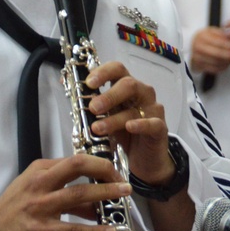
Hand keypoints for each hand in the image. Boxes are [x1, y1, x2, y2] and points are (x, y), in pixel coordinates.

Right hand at [0, 154, 130, 230]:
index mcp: (41, 169)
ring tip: (123, 196)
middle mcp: (41, 183)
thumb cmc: (14, 207)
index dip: (99, 163)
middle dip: (105, 169)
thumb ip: (63, 187)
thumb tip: (95, 198)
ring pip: (79, 194)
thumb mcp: (35, 187)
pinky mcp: (41, 229)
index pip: (75, 159)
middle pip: (78, 166)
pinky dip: (95, 230)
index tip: (115, 171)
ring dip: (105, 194)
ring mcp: (41, 206)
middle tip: (122, 179)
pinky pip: (73, 229)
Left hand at [85, 61, 173, 185]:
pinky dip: (140, 124)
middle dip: (108, 95)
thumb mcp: (105, 118)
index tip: (88, 83)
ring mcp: (153, 110)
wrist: (143, 160)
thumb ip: (92, 106)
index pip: (118, 69)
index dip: (103, 72)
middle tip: (92, 108)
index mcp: (127, 87)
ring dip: (114, 118)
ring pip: (135, 108)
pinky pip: (152, 124)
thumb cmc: (124, 134)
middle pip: (128, 84)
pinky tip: (129, 127)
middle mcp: (142, 94)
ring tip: (97, 128)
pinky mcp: (160, 128)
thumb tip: (68, 91)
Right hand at [189, 26, 229, 74]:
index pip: (218, 42)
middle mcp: (198, 47)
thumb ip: (223, 34)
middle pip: (217, 53)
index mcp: (202, 36)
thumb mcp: (212, 32)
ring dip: (228, 62)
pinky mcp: (198, 65)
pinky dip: (223, 67)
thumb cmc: (205, 37)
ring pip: (216, 62)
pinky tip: (228, 64)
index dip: (229, 45)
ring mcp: (197, 57)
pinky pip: (213, 69)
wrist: (191, 45)